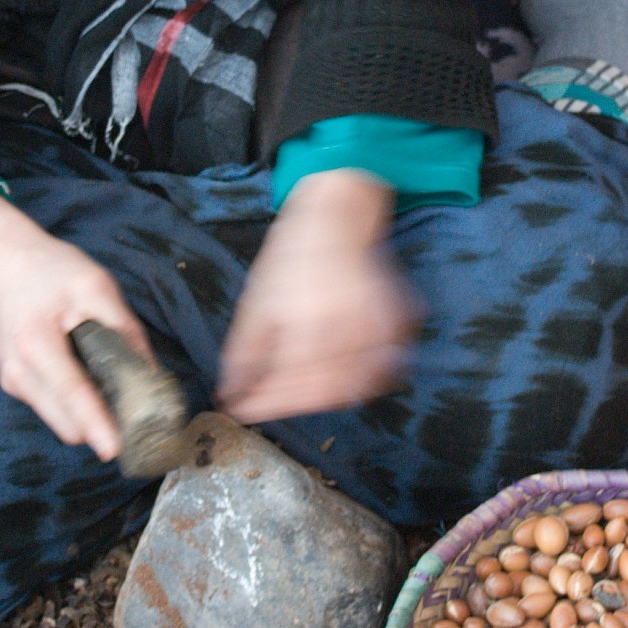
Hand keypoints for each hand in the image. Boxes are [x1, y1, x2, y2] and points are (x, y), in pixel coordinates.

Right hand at [0, 192, 149, 459]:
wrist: (2, 263)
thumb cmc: (50, 270)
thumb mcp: (96, 287)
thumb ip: (124, 331)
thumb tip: (152, 376)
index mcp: (36, 343)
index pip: (72, 394)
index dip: (97, 425)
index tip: (117, 450)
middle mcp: (18, 372)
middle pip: (68, 425)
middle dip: (103, 425)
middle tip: (140, 415)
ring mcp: (14, 383)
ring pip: (62, 423)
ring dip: (91, 418)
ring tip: (116, 389)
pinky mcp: (16, 387)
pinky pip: (55, 411)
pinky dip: (78, 406)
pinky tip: (89, 376)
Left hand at [218, 168, 417, 423]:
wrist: (336, 217)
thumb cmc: (292, 256)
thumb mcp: (257, 300)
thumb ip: (244, 353)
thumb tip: (230, 396)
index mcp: (309, 319)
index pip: (291, 382)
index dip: (267, 403)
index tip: (246, 410)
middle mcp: (347, 325)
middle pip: (325, 391)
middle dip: (293, 403)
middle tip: (270, 401)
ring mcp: (378, 325)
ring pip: (357, 386)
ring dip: (326, 398)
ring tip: (301, 394)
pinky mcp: (396, 322)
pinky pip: (384, 368)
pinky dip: (363, 383)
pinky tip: (341, 380)